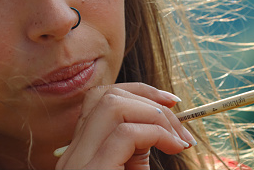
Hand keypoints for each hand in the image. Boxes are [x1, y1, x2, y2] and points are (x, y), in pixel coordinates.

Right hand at [55, 83, 195, 169]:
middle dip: (150, 99)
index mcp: (80, 151)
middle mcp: (73, 153)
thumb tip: (156, 125)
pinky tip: (172, 149)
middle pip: (106, 95)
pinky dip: (156, 134)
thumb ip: (135, 150)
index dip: (139, 92)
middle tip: (180, 126)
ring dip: (153, 114)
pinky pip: (125, 133)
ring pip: (112, 105)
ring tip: (177, 140)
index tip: (171, 103)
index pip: (101, 99)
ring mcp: (78, 161)